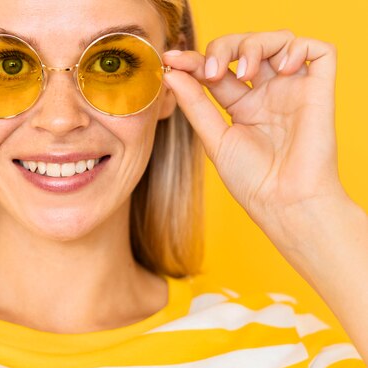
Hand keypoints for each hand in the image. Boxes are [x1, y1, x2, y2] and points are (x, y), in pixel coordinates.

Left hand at [161, 30, 346, 227]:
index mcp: (242, 106)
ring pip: (279, 40)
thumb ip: (195, 104)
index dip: (195, 59)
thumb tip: (171, 73)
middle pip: (245, 46)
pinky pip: (319, 50)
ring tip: (244, 73)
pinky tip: (281, 68)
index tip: (172, 60)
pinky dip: (298, 47)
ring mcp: (293, 90)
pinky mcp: (319, 90)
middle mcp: (267, 93)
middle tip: (211, 71)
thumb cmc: (251, 180)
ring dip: (255, 45)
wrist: (283, 202)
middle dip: (223, 47)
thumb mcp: (214, 138)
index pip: (217, 68)